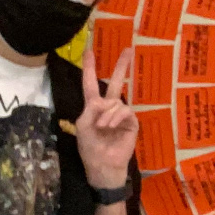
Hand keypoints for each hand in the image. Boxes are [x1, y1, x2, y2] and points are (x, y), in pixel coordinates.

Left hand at [76, 46, 136, 189]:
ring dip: (107, 114)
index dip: (90, 68)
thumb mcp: (83, 125)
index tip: (89, 51)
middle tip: (128, 49)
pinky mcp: (131, 122)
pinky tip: (110, 127)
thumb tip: (106, 101)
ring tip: (102, 127)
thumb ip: (91, 109)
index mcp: (94, 107)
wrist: (102, 164)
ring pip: (116, 102)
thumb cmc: (90, 147)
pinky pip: (124, 111)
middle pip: (115, 82)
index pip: (91, 84)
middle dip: (120, 66)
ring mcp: (121, 114)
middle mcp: (109, 107)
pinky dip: (115, 118)